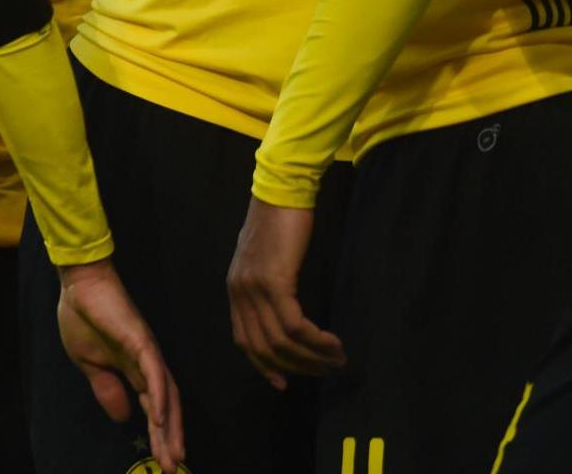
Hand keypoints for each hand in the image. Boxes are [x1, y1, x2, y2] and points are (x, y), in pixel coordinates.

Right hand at [58, 260, 184, 470]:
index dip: (160, 434)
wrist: (79, 286)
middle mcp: (147, 364)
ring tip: (172, 452)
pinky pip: (153, 372)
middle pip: (166, 406)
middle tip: (173, 467)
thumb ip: (107, 389)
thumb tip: (123, 418)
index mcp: (134, 371)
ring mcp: (146, 352)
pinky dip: (159, 395)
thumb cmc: (83, 318)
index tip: (163, 462)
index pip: (153, 407)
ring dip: (169, 424)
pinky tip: (158, 417)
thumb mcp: (89, 365)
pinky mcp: (140, 340)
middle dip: (169, 438)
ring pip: (166, 393)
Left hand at [228, 197, 344, 388]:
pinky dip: (315, 340)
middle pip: (264, 348)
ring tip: (336, 360)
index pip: (244, 341)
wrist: (282, 188)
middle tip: (323, 371)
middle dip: (296, 367)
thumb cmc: (279, 218)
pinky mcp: (274, 281)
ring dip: (312, 357)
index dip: (265, 366)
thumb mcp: (265, 257)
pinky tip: (332, 342)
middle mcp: (240, 292)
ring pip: (282, 341)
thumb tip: (283, 311)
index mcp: (235, 288)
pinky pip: (295, 325)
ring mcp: (254, 288)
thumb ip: (266, 284)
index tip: (285, 383)